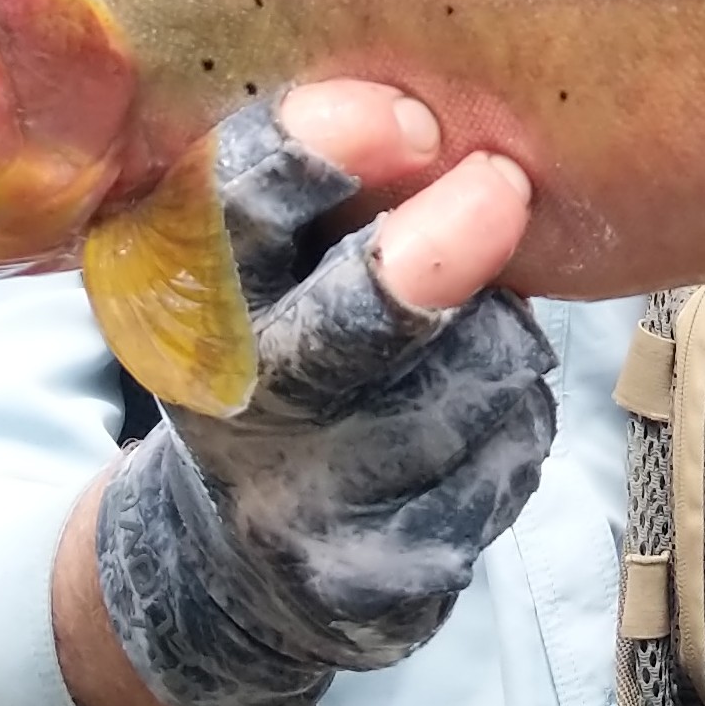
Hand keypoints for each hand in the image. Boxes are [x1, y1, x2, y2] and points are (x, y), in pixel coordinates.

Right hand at [89, 83, 553, 705]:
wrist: (233, 574)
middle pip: (342, 331)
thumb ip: (338, 192)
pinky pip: (506, 463)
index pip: (224, 217)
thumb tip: (458, 118)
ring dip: (503, 345)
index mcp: (187, 304)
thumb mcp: (268, 270)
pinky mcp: (379, 586)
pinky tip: (471, 432)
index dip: (312, 157)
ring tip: (468, 345)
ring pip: (471, 386)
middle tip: (505, 187)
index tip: (406, 119)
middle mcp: (233, 415)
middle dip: (432, 255)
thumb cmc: (283, 359)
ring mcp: (303, 514)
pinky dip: (517, 427)